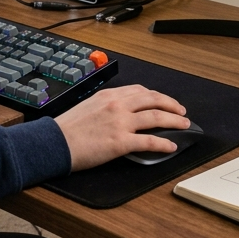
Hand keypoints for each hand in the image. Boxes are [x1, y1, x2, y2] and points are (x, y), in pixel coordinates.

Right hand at [53, 85, 188, 170]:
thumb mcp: (86, 107)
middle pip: (153, 100)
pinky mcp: (121, 142)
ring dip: (174, 121)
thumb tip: (118, 115)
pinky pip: (149, 141)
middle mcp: (117, 105)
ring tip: (184, 125)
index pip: (139, 90)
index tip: (163, 100)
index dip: (156, 95)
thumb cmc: (65, 129)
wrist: (54, 142)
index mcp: (108, 96)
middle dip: (171, 104)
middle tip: (181, 111)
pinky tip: (171, 146)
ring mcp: (120, 122)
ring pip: (156, 117)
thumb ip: (104, 107)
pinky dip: (164, 143)